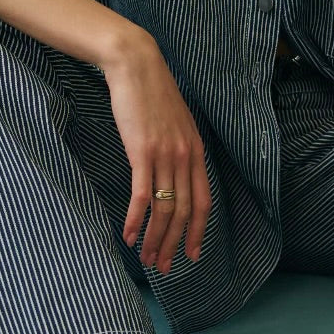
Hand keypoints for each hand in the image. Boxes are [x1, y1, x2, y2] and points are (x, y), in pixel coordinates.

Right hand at [102, 38, 211, 274]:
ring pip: (164, 209)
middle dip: (175, 244)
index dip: (199, 231)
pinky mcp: (142, 152)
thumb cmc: (152, 94)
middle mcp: (185, 157)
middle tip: (167, 267)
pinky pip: (142, 195)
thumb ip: (179, 149)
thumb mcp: (176, 123)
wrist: (136, 66)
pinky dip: (137, 220)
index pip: (204, 202)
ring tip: (147, 259)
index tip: (193, 253)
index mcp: (196, 151)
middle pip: (184, 212)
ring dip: (155, 239)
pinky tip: (130, 236)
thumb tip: (174, 173)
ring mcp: (165, 155)